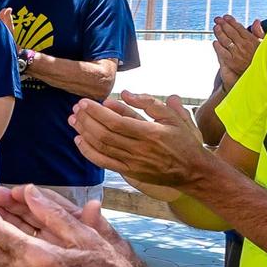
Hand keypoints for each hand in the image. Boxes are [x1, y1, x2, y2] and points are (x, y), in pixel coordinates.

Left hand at [71, 92, 214, 190]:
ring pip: (102, 148)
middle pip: (104, 134)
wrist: (193, 172)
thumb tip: (126, 93)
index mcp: (151, 133)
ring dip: (84, 133)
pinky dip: (89, 152)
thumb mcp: (174, 117)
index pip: (116, 122)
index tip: (84, 102)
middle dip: (87, 120)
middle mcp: (140, 150)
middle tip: (76, 108)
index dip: (97, 112)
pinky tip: (79, 141)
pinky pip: (104, 163)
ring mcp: (133, 163)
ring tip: (74, 120)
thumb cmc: (184, 141)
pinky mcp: (129, 173)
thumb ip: (149, 103)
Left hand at [213, 15, 263, 84]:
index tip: (225, 17)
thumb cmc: (260, 58)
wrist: (257, 75)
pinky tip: (215, 42)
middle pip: (231, 32)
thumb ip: (258, 32)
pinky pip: (222, 52)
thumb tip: (256, 21)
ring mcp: (237, 53)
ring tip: (215, 27)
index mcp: (251, 40)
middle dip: (223, 24)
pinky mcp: (231, 62)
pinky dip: (218, 46)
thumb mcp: (262, 44)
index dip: (231, 21)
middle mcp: (244, 45)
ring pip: (225, 40)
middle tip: (217, 19)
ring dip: (219, 33)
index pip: (239, 27)